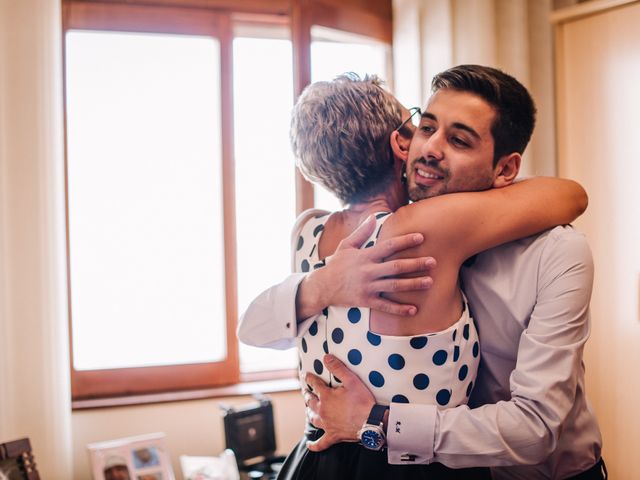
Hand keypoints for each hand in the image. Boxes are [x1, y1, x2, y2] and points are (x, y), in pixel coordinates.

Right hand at [297, 215, 435, 318]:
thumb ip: (362, 232)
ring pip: (394, 286)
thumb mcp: (346, 246)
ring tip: (429, 282)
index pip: (388, 246)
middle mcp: (368, 271)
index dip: (405, 241)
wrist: (322, 287)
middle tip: (433, 262)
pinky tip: (414, 309)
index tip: (421, 237)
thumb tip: (372, 217)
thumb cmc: (337, 264)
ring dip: (413, 284)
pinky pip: (385, 306)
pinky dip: (399, 309)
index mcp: (365, 256)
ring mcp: (368, 287)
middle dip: (415, 264)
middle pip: (396, 267)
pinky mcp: (366, 301)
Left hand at [304, 354, 374, 451]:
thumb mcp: (352, 380)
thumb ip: (338, 368)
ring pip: (313, 418)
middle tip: (305, 391)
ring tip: (308, 410)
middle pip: (310, 401)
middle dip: (307, 395)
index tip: (306, 375)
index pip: (315, 384)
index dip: (310, 378)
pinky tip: (310, 445)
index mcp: (326, 396)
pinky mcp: (333, 436)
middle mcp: (323, 411)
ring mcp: (327, 425)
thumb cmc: (362, 401)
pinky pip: (321, 442)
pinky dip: (315, 445)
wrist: (371, 422)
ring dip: (309, 413)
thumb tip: (326, 357)